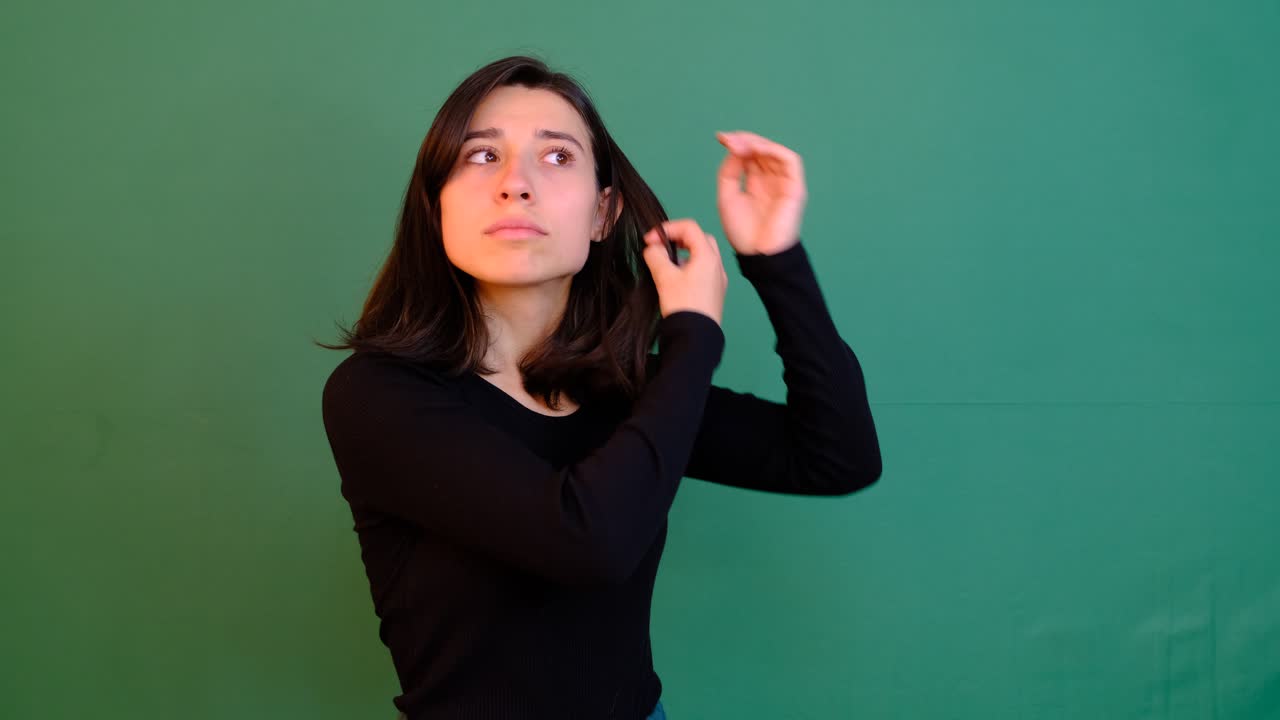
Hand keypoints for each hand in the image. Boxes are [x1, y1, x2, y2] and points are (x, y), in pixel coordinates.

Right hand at [642, 219, 728, 325]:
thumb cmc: (682, 305)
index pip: (689, 227)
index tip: (650, 240)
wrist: (696, 337)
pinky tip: (676, 279)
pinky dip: (688, 266)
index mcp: (708, 256)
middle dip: (677, 238)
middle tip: (660, 247)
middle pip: (699, 238)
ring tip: (665, 264)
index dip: (667, 229)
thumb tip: (652, 249)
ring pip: (702, 254)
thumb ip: (655, 256)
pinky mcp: (715, 292)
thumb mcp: (664, 277)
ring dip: (682, 253)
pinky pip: (703, 270)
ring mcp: (718, 279)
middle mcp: (717, 265)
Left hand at [715, 130, 807, 255]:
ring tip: (739, 144)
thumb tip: (734, 149)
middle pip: (761, 150)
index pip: (750, 155)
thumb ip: (729, 172)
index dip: (737, 143)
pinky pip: (790, 160)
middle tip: (727, 139)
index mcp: (756, 183)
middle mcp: (771, 180)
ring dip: (757, 143)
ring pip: (775, 152)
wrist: (758, 254)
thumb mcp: (727, 196)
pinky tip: (756, 150)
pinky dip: (773, 150)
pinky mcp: (795, 187)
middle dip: (744, 140)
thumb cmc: (743, 232)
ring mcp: (784, 183)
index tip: (720, 138)